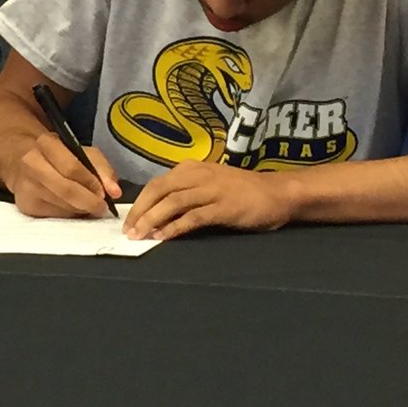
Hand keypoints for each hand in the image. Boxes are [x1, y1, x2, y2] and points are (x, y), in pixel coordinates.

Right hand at [8, 133, 120, 217]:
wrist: (20, 160)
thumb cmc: (58, 156)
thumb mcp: (82, 152)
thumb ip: (102, 169)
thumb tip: (114, 192)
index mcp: (46, 143)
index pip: (72, 167)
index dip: (92, 183)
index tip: (105, 194)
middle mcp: (31, 164)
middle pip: (66, 190)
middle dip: (89, 202)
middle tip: (102, 208)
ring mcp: (26, 186)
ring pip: (61, 206)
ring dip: (81, 210)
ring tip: (90, 207)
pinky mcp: (25, 205)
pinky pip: (54, 215)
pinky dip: (70, 215)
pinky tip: (74, 209)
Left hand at [123, 160, 291, 239]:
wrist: (279, 193)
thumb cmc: (245, 191)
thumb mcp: (212, 183)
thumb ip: (189, 191)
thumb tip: (159, 210)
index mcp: (193, 168)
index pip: (157, 183)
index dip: (140, 202)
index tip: (128, 220)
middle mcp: (199, 175)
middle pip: (160, 190)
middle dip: (140, 212)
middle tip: (128, 232)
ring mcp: (212, 190)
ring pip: (173, 202)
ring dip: (152, 220)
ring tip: (140, 237)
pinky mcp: (223, 207)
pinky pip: (193, 217)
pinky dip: (175, 228)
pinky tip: (163, 238)